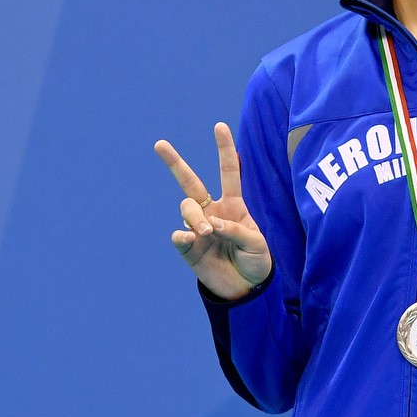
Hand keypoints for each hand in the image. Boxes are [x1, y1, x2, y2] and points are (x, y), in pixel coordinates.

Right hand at [155, 122, 272, 299]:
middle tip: (160, 144)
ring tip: (205, 231)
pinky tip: (192, 238)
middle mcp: (213, 212)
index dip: (225, 149)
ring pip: (186, 207)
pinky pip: (179, 235)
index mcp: (234, 205)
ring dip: (194, 216)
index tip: (220, 126)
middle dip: (175, 163)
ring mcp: (198, 228)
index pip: (229, 171)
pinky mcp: (189, 248)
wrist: (246, 290)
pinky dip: (183, 235)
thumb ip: (236, 230)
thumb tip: (209, 223)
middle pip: (191, 182)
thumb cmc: (256, 261)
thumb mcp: (257, 244)